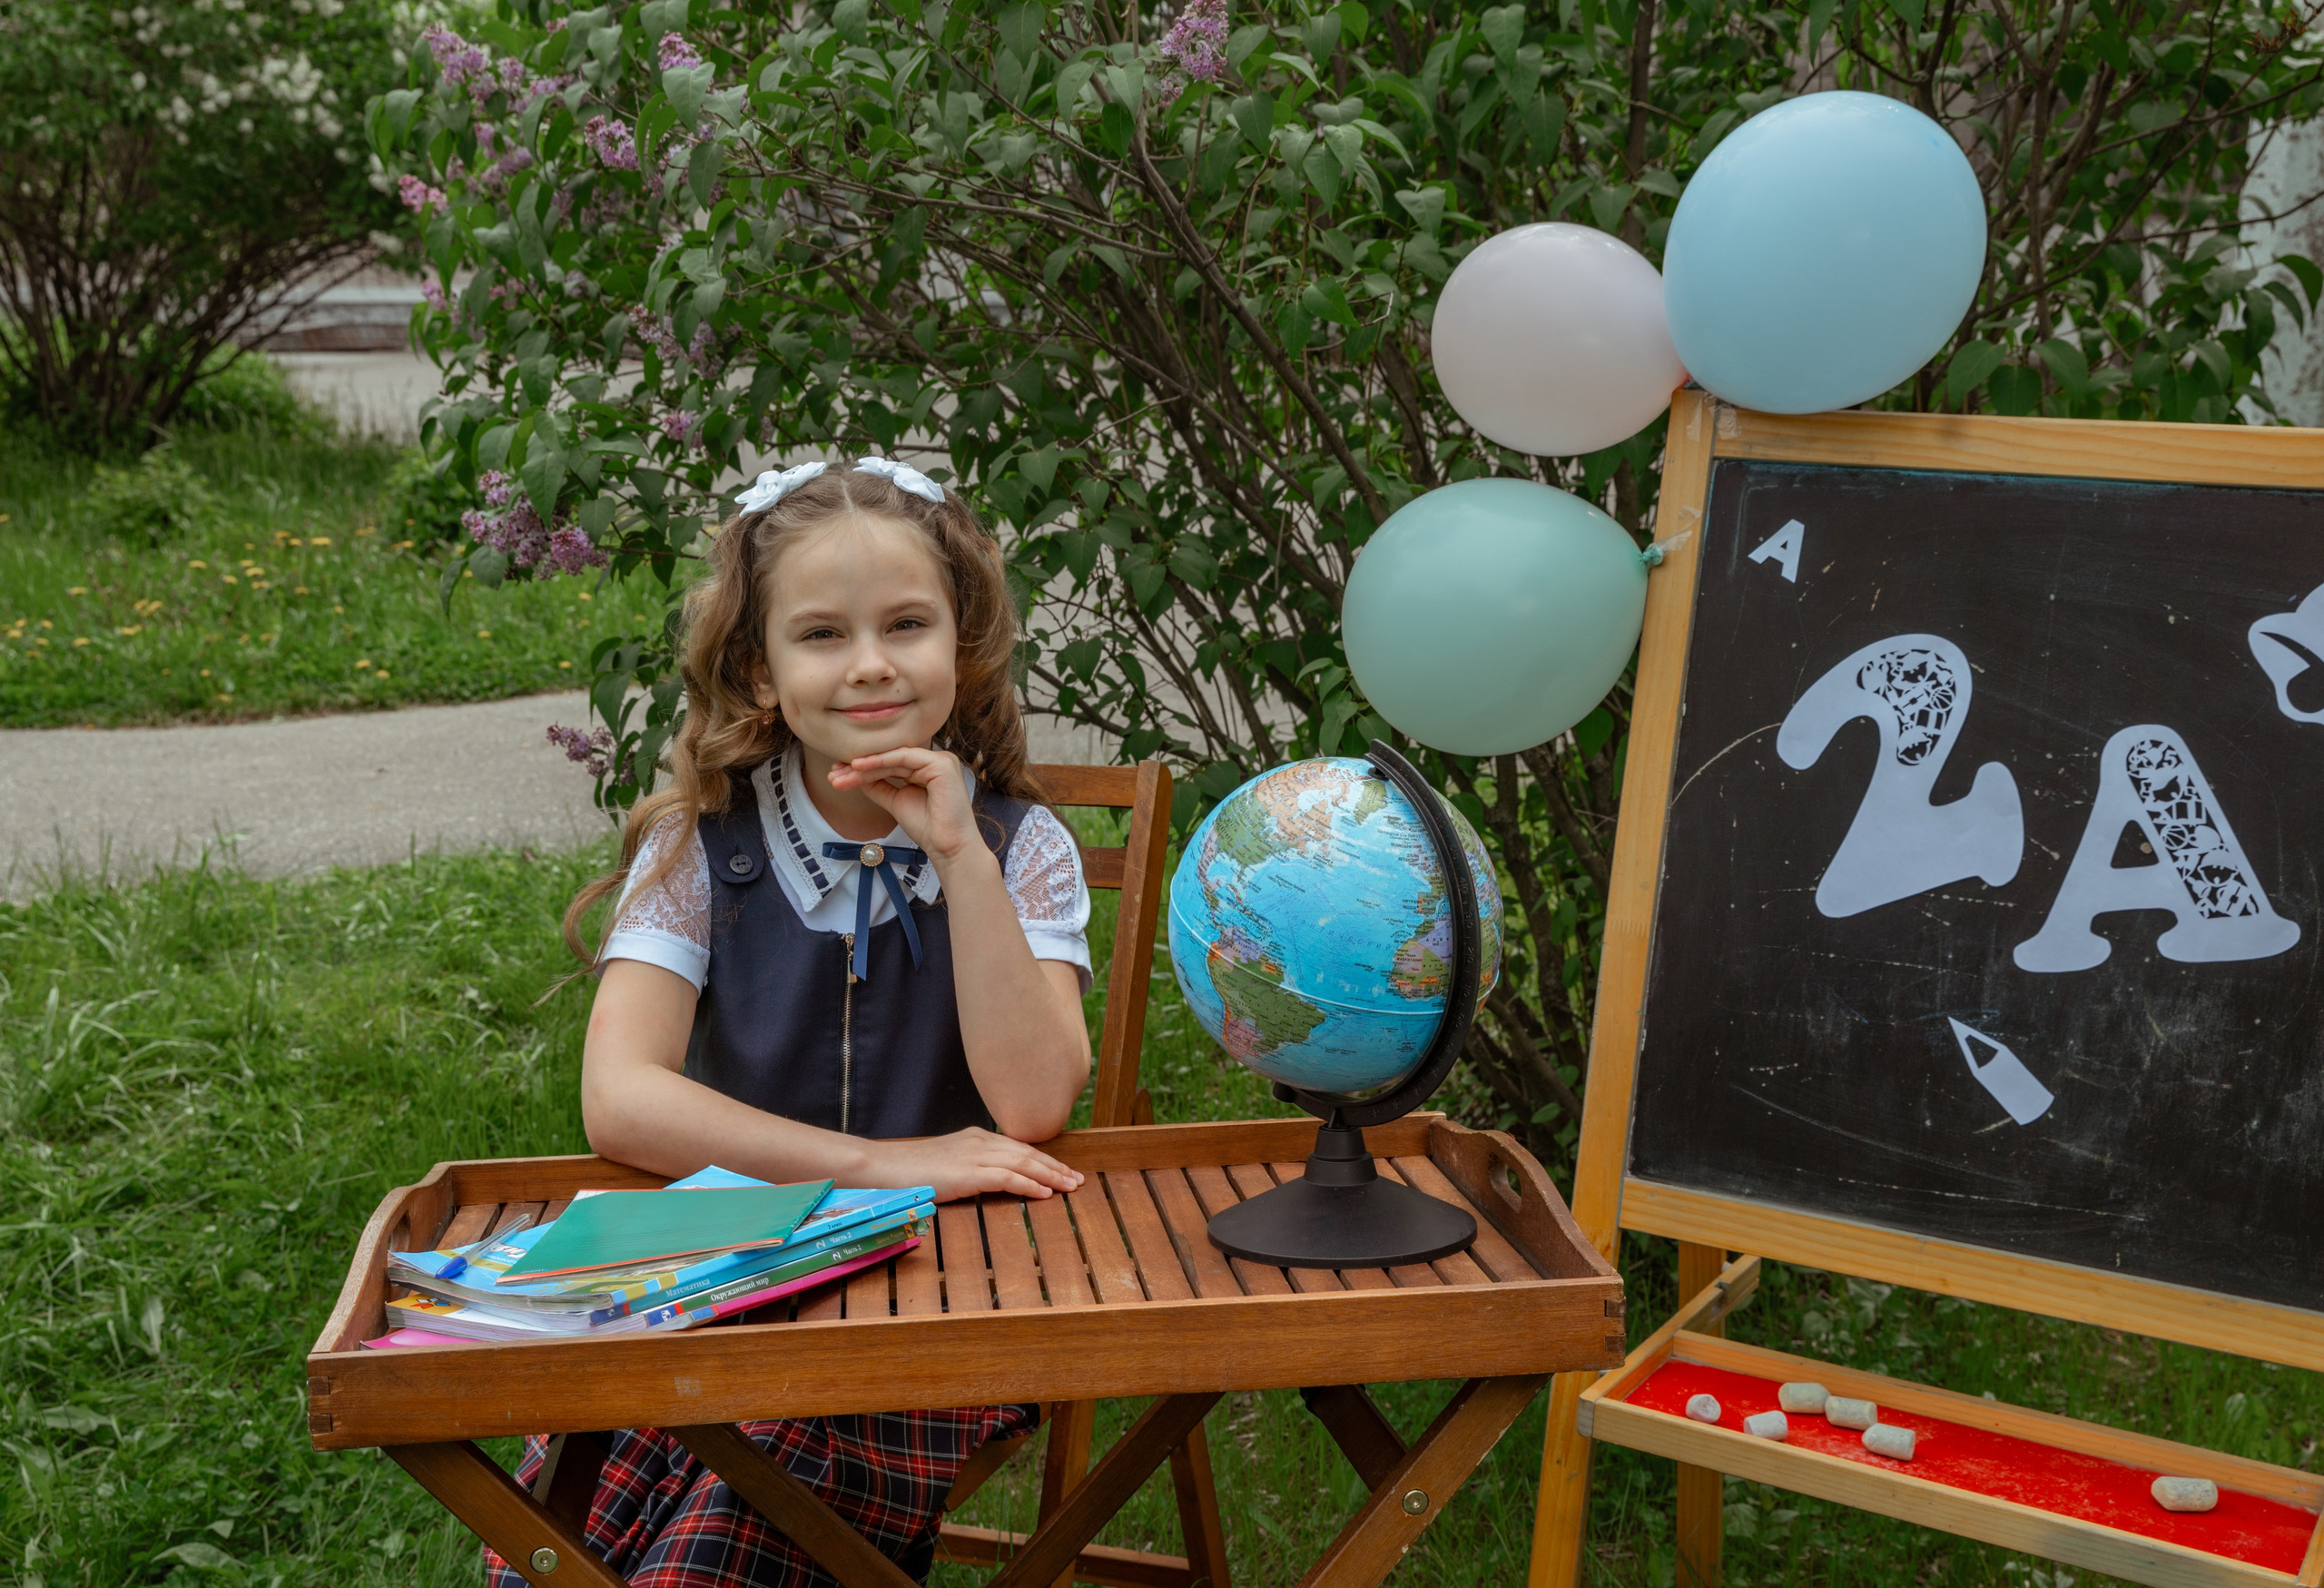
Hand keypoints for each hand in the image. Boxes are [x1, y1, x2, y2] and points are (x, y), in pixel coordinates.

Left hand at [826, 745, 981, 863]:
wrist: (947, 848)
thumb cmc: (928, 829)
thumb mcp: (895, 802)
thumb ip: (879, 786)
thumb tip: (854, 773)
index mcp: (928, 767)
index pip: (890, 763)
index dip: (863, 768)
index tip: (837, 775)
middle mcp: (936, 760)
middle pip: (890, 759)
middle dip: (858, 767)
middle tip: (833, 774)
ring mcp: (940, 760)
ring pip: (894, 757)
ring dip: (864, 766)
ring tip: (839, 774)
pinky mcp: (941, 764)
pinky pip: (903, 758)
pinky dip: (879, 762)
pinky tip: (858, 767)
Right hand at [866, 1128, 1085, 1202]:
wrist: (882, 1166)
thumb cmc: (908, 1171)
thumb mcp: (945, 1166)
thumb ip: (968, 1169)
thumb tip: (986, 1182)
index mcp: (974, 1137)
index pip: (1018, 1147)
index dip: (1043, 1159)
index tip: (1062, 1170)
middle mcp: (978, 1140)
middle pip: (1027, 1152)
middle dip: (1055, 1166)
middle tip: (1077, 1179)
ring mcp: (974, 1154)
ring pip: (1023, 1162)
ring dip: (1050, 1176)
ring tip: (1070, 1187)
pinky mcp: (968, 1172)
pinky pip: (1008, 1177)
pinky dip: (1030, 1185)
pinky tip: (1045, 1194)